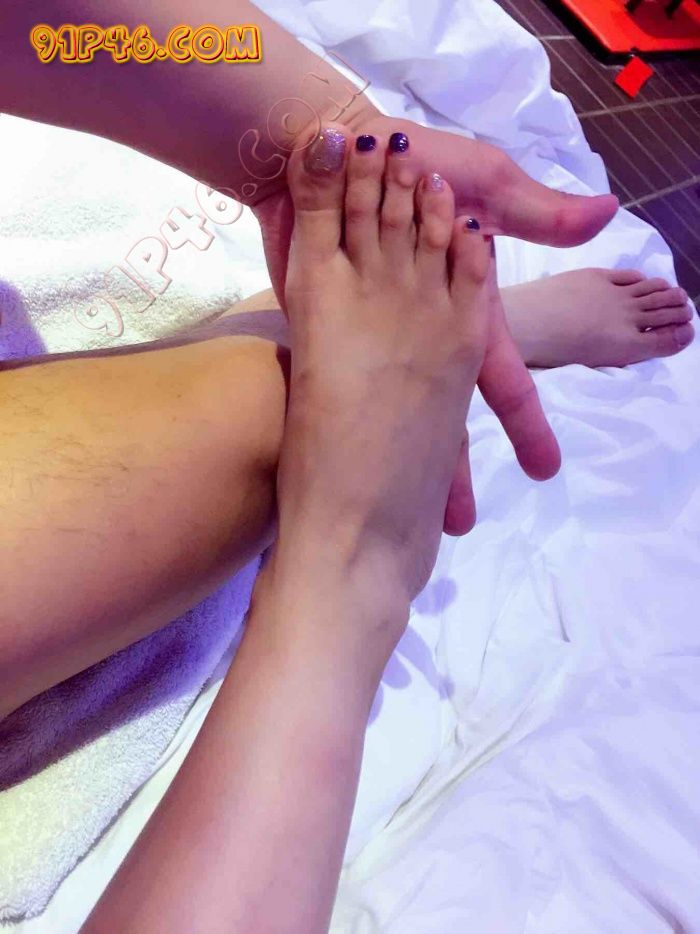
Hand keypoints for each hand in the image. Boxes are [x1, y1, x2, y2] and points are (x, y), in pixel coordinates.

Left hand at [252, 115, 617, 532]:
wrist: (326, 150)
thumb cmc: (408, 161)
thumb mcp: (481, 181)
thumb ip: (535, 211)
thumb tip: (608, 216)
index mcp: (464, 311)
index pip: (504, 379)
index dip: (525, 423)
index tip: (544, 469)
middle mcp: (422, 336)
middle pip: (446, 416)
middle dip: (459, 468)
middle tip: (462, 523)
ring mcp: (375, 341)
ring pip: (395, 416)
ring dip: (402, 463)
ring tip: (399, 517)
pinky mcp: (328, 336)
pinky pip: (341, 393)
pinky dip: (345, 431)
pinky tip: (345, 472)